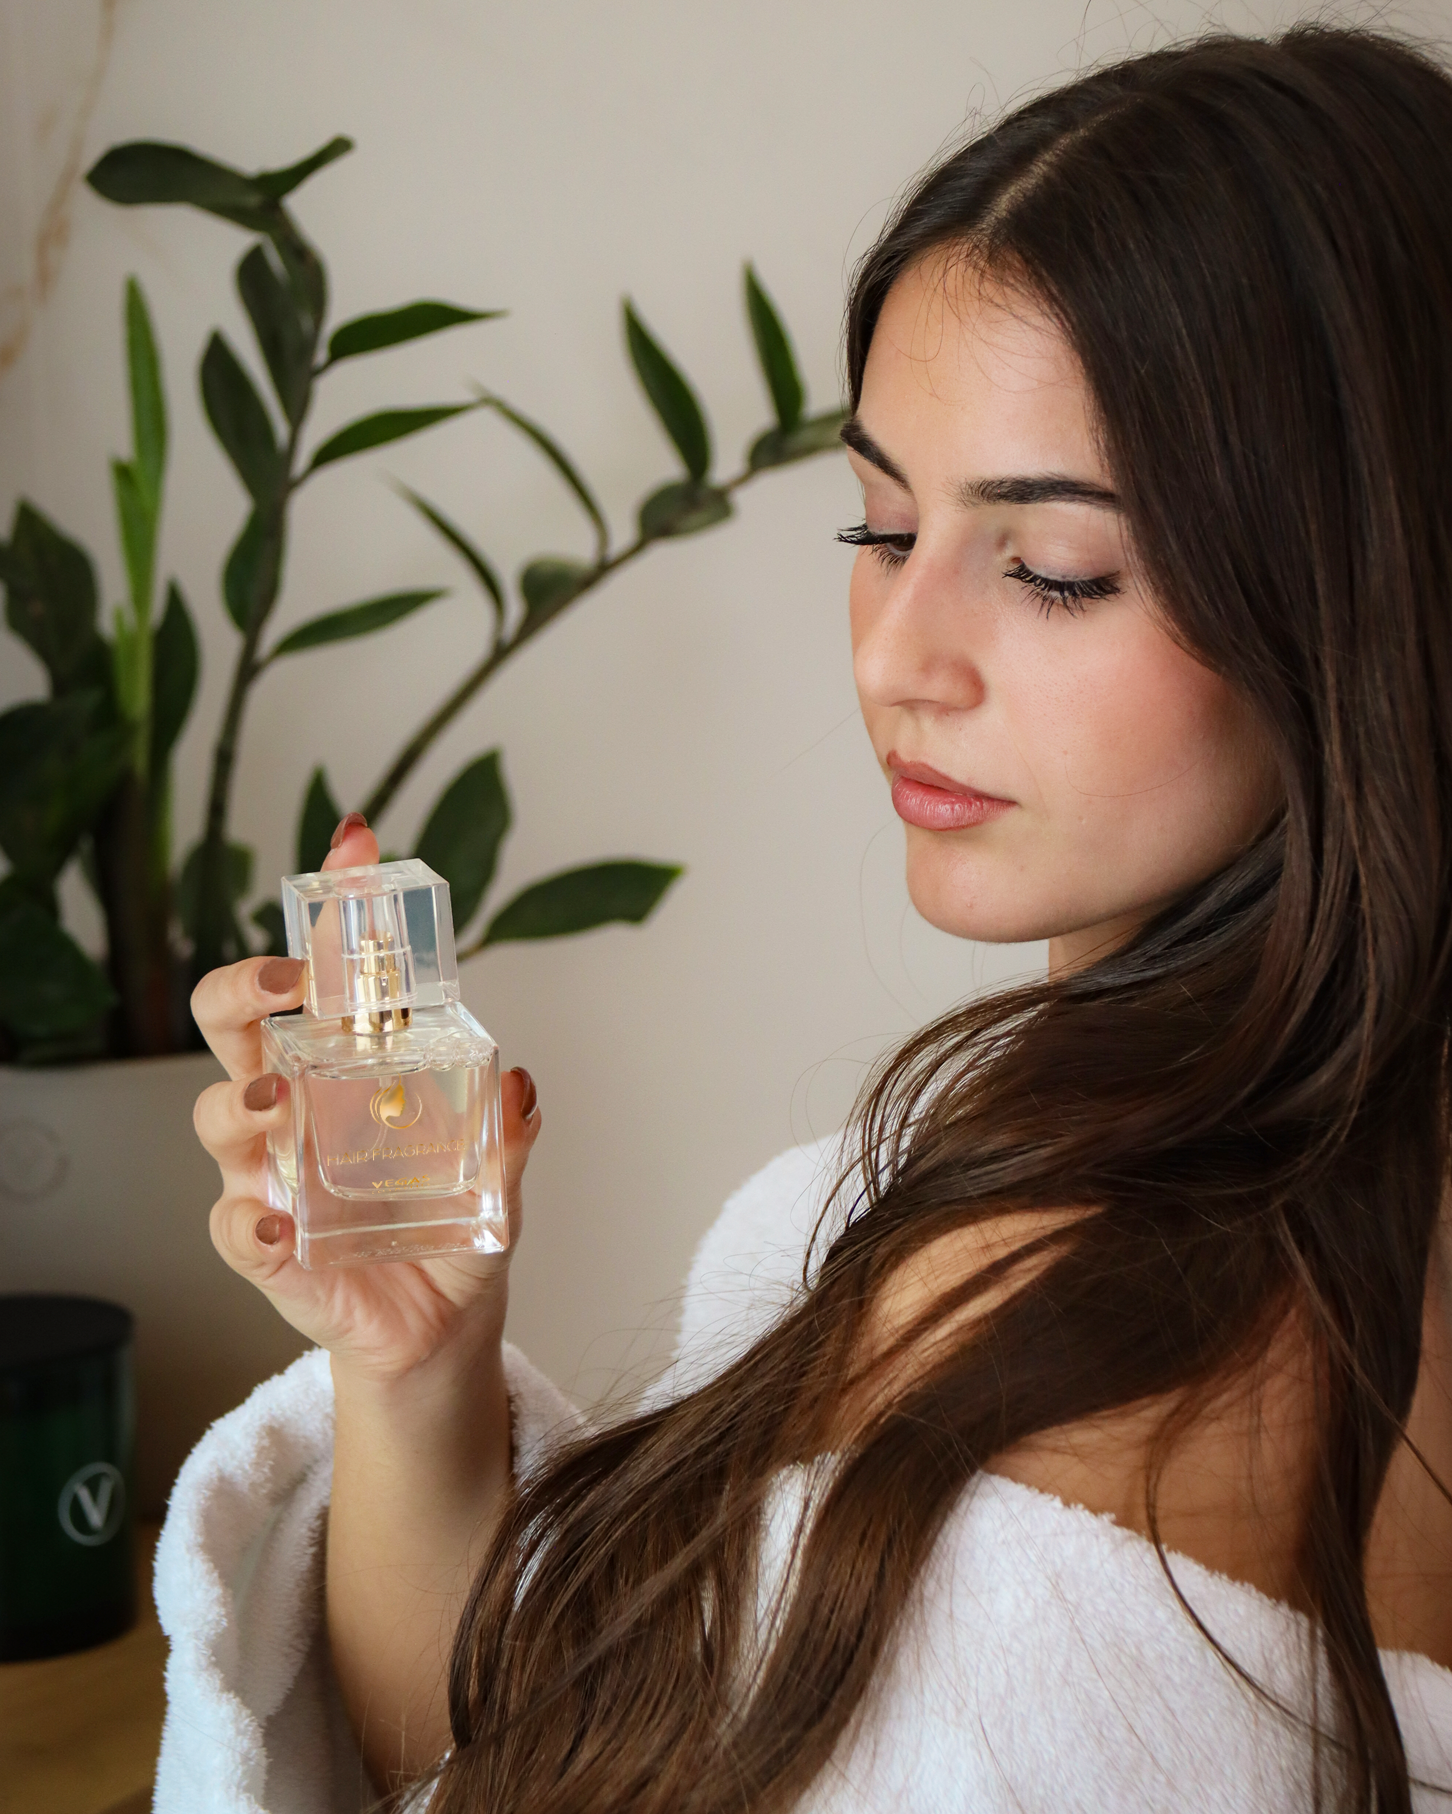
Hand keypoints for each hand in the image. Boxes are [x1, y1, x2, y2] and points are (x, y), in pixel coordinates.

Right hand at [190, 813, 540, 1382]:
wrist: (442, 1335)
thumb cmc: (456, 1238)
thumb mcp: (499, 1181)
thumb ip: (506, 1136)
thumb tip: (521, 1085)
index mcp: (344, 1073)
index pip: (323, 976)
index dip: (332, 908)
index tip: (357, 842)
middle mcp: (293, 1112)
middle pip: (234, 1028)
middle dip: (241, 988)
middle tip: (286, 979)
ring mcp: (272, 1177)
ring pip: (219, 1117)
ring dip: (239, 1101)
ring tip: (281, 1106)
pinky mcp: (270, 1250)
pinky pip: (236, 1230)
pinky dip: (249, 1224)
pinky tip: (279, 1224)